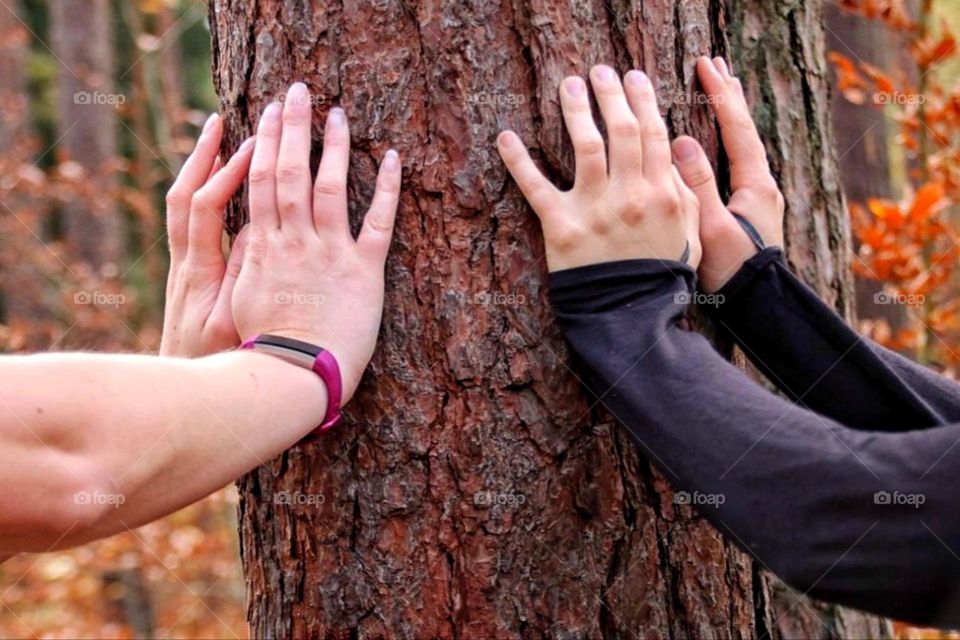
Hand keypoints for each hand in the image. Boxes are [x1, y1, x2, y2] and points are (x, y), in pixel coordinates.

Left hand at [160, 114, 253, 356]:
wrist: (192, 398)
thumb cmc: (221, 366)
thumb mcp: (237, 321)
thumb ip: (247, 275)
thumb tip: (256, 229)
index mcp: (198, 272)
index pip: (203, 208)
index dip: (224, 174)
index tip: (252, 145)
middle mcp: (186, 264)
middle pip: (183, 197)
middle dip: (201, 157)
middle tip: (220, 122)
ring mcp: (185, 271)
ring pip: (183, 210)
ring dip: (200, 173)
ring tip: (219, 142)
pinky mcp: (191, 281)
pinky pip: (192, 228)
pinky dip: (207, 198)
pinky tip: (225, 188)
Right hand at [232, 83, 400, 402]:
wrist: (295, 375)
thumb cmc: (266, 345)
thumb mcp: (242, 298)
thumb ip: (248, 260)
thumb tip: (250, 230)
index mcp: (266, 247)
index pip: (262, 182)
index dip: (267, 143)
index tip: (269, 113)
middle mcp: (296, 241)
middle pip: (291, 173)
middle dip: (293, 128)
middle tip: (297, 91)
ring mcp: (331, 253)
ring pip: (331, 188)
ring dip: (334, 147)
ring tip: (338, 113)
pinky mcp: (365, 271)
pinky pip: (378, 223)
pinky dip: (387, 189)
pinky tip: (392, 158)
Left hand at [497, 65, 700, 272]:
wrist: (629, 318)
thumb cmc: (660, 277)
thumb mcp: (689, 234)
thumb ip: (685, 191)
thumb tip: (675, 150)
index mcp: (663, 193)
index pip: (654, 133)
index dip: (643, 99)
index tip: (634, 77)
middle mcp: (630, 195)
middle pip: (621, 130)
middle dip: (611, 93)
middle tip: (600, 70)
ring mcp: (594, 209)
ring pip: (584, 145)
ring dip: (576, 109)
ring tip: (569, 85)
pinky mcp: (560, 227)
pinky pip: (535, 186)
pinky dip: (517, 160)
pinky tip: (505, 136)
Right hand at [672, 56, 784, 291]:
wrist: (758, 305)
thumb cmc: (733, 271)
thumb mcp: (710, 227)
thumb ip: (697, 185)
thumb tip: (683, 141)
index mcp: (755, 184)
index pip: (736, 127)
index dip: (720, 95)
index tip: (705, 66)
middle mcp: (761, 185)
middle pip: (744, 129)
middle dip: (729, 95)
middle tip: (715, 64)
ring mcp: (757, 197)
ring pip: (742, 144)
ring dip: (729, 114)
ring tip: (721, 89)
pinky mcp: (748, 210)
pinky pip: (736, 161)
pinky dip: (726, 139)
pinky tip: (717, 139)